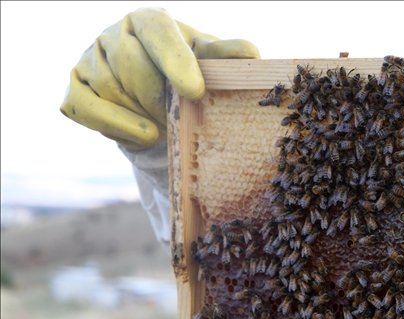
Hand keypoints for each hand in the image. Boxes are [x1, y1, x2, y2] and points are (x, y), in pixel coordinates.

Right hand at [60, 8, 258, 150]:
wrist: (158, 98)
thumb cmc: (189, 74)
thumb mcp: (209, 63)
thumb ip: (227, 57)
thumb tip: (252, 54)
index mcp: (149, 21)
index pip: (158, 32)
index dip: (176, 62)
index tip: (196, 92)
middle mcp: (114, 34)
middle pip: (133, 66)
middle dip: (160, 100)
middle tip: (180, 118)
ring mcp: (90, 59)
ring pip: (113, 91)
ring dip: (144, 116)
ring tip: (167, 125)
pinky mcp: (76, 88)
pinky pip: (87, 110)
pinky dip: (118, 127)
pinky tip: (145, 136)